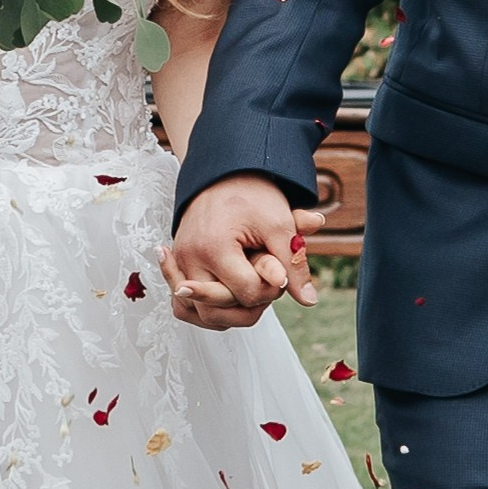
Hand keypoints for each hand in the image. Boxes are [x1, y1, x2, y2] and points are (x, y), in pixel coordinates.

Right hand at [160, 177, 321, 328]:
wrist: (223, 175)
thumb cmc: (251, 195)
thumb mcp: (279, 224)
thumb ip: (293, 263)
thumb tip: (309, 301)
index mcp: (213, 247)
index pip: (247, 293)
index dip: (271, 290)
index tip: (279, 271)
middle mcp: (189, 259)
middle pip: (218, 311)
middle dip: (250, 307)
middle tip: (266, 286)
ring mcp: (180, 263)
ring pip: (201, 314)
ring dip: (228, 313)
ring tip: (250, 294)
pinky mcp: (178, 266)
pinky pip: (184, 306)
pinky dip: (206, 309)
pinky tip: (227, 302)